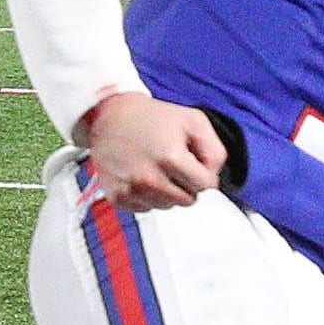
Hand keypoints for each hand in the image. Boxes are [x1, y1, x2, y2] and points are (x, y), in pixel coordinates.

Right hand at [82, 93, 227, 209]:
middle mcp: (150, 178)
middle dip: (186, 183)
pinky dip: (148, 196)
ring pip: (168, 206)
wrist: (109, 116)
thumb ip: (214, 151)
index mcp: (170, 157)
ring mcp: (132, 189)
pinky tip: (142, 175)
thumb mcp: (193, 121)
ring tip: (156, 166)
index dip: (204, 173)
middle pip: (188, 200)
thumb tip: (214, 176)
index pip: (206, 186)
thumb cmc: (150, 117)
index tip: (193, 162)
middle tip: (172, 162)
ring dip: (167, 191)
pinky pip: (147, 208)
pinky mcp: (118, 197)